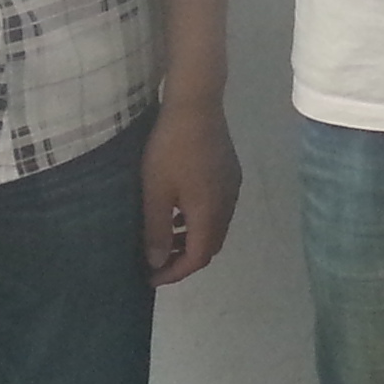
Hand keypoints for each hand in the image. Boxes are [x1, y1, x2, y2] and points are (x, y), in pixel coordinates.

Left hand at [141, 99, 241, 284]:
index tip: (151, 277)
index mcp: (210, 213)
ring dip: (193, 239)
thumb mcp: (155, 192)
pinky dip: (200, 221)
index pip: (198, 257)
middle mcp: (228, 205)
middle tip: (157, 262)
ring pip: (216, 227)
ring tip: (166, 238)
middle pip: (211, 245)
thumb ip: (157, 230)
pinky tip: (180, 211)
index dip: (176, 272)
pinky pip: (218, 209)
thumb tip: (158, 263)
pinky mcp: (230, 173)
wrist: (196, 106)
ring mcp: (232, 188)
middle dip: (185, 259)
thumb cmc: (170, 149)